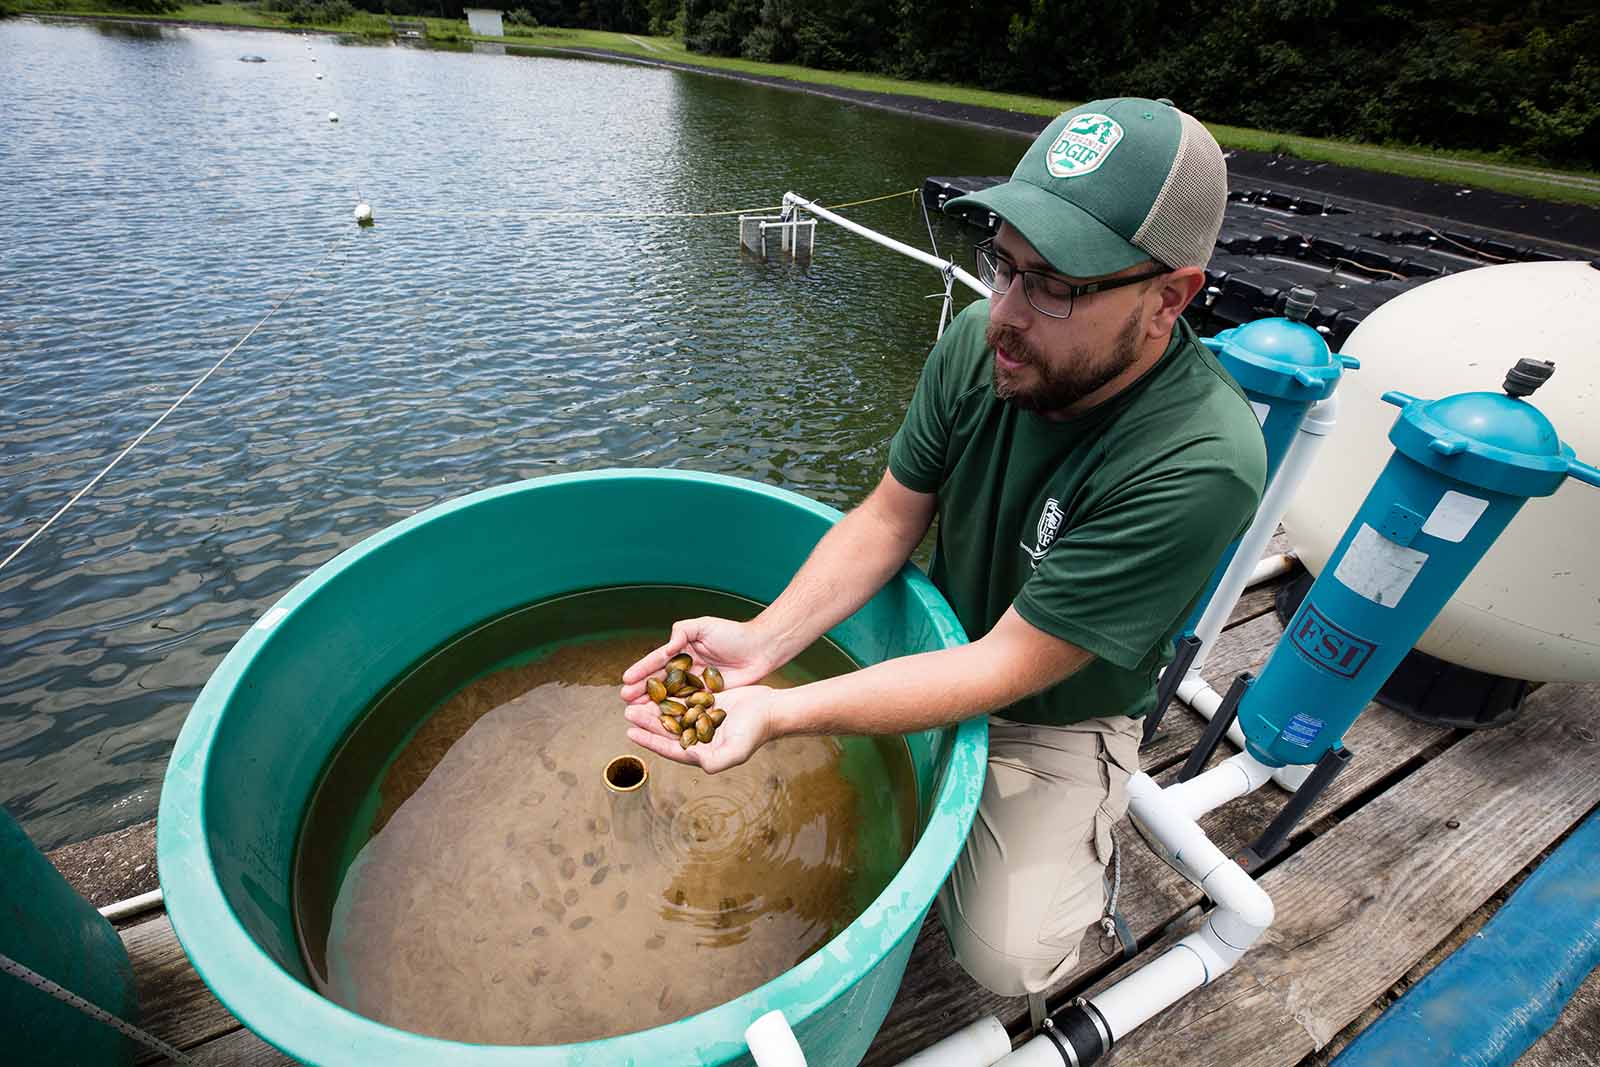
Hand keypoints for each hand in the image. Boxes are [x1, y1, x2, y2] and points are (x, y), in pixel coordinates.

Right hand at [618, 616, 777, 704]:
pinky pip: (688, 707)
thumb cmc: (733, 634)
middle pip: (659, 682)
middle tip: (625, 700)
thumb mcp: (703, 626)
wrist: (759, 649)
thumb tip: (666, 648)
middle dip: (641, 690)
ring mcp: (696, 685)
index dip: (641, 670)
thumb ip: (681, 631)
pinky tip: (661, 721)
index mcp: (681, 651)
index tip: (625, 679)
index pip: (657, 662)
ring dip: (653, 705)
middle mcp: (685, 670)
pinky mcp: (708, 698)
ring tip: (635, 712)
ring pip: (670, 697)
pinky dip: (674, 714)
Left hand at [624, 685, 779, 773]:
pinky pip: (684, 699)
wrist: (772, 709)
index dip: (650, 741)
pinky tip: (657, 687)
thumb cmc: (755, 732)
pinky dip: (670, 695)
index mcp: (702, 752)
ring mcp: (703, 719)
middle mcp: (699, 737)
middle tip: (628, 711)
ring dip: (655, 708)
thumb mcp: (735, 751)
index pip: (670, 748)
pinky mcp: (708, 702)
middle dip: (647, 722)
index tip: (631, 732)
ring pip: (672, 713)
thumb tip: (693, 760)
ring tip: (636, 700)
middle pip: (667, 730)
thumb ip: (714, 761)